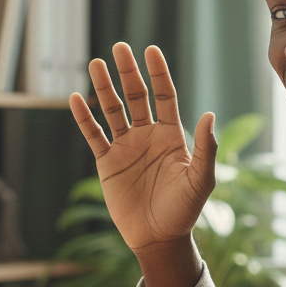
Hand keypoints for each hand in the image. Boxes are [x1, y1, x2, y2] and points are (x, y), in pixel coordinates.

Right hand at [70, 44, 215, 286]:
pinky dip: (84, 118)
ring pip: (112, 111)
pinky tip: (75, 98)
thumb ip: (206, 148)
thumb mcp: (200, 180)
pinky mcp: (107, 163)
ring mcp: (126, 148)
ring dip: (103, 88)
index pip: (164, 96)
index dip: (158, 73)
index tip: (150, 50)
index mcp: (172, 135)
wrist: (158, 238)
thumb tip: (210, 114)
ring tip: (95, 64)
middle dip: (128, 72)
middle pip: (136, 96)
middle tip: (119, 47)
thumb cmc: (184, 211)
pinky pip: (94, 135)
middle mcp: (147, 136)